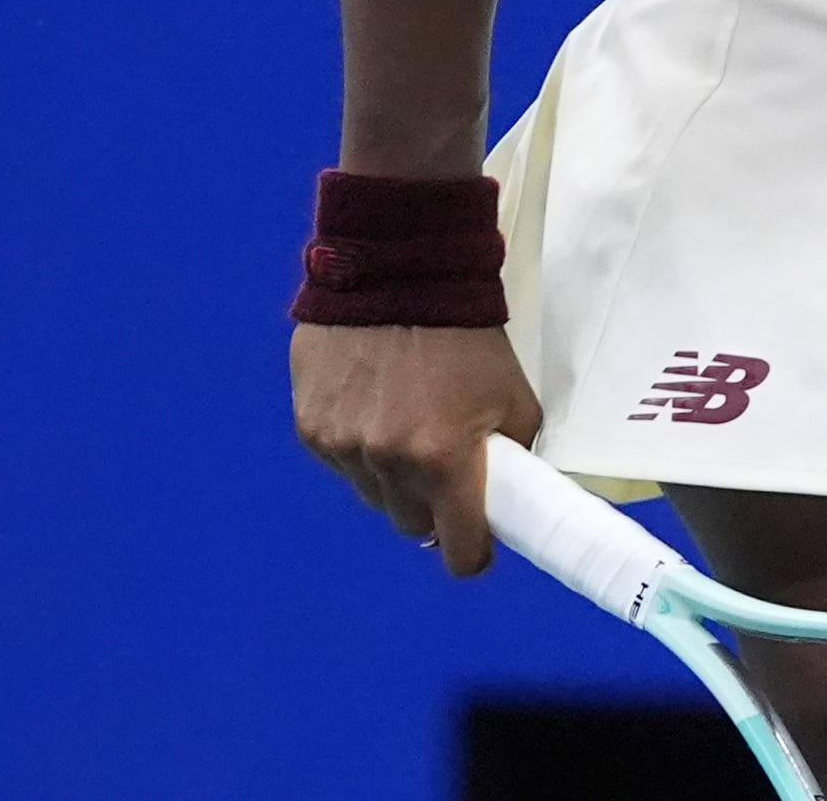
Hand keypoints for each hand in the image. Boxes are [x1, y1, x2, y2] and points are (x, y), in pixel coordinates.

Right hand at [292, 322, 544, 576]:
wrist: (399, 272)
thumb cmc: (467, 333)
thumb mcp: (514, 396)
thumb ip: (512, 453)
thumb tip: (507, 489)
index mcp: (443, 460)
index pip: (458, 547)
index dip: (472, 553)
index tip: (476, 548)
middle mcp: (387, 462)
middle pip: (410, 523)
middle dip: (431, 507)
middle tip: (444, 470)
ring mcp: (343, 445)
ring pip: (372, 495)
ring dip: (392, 477)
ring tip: (408, 424)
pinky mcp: (311, 426)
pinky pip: (340, 462)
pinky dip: (358, 448)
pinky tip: (374, 406)